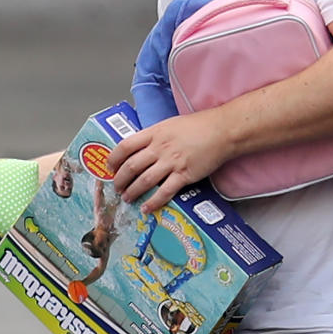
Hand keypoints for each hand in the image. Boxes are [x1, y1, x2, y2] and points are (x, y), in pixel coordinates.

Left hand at [109, 112, 227, 211]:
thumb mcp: (170, 125)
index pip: (125, 146)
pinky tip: (146, 208)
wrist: (222, 130)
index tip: (110, 167)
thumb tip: (140, 148)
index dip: (113, 159)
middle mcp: (160, 147)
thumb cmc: (199, 126)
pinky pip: (164, 192)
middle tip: (117, 187)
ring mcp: (171, 162)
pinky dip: (153, 202)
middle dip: (120, 180)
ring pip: (144, 181)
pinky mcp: (184, 175)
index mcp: (154, 133)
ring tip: (128, 198)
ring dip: (133, 192)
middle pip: (131, 166)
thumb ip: (154, 136)